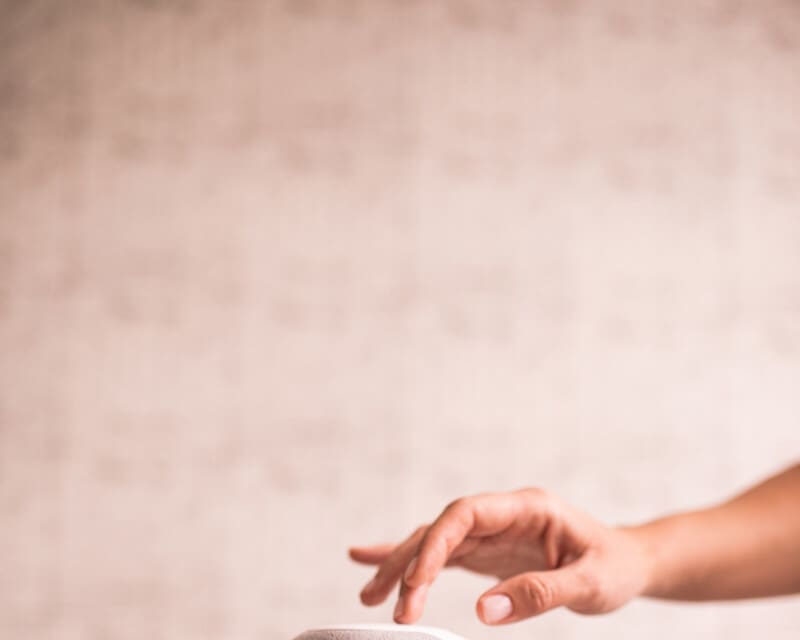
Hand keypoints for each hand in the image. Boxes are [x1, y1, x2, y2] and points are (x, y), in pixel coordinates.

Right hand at [349, 488, 650, 624]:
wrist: (626, 563)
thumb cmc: (614, 566)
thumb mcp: (590, 583)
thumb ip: (540, 593)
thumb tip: (485, 612)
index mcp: (526, 507)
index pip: (466, 514)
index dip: (436, 543)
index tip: (416, 581)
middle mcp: (502, 515)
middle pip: (442, 529)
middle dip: (409, 562)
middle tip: (384, 602)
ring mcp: (492, 532)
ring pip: (435, 542)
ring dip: (402, 567)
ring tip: (369, 595)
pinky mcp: (487, 552)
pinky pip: (442, 555)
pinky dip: (410, 561)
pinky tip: (374, 563)